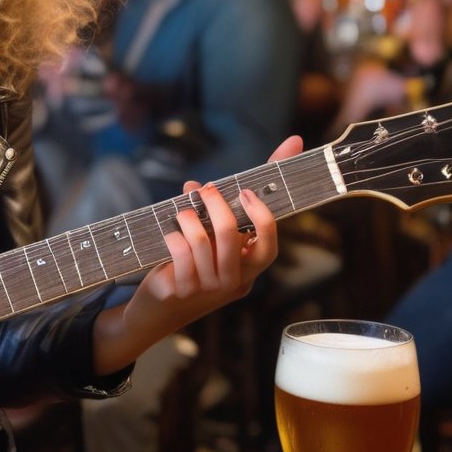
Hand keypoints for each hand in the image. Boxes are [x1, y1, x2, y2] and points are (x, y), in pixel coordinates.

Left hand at [112, 135, 301, 353]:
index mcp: (248, 268)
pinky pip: (179, 254)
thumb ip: (239, 200)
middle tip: (206, 189)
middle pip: (232, 237)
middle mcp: (233, 281)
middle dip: (217, 206)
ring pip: (202, 243)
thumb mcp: (218, 235)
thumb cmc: (195, 262)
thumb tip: (291, 143)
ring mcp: (207, 289)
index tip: (248, 192)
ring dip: (189, 218)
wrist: (159, 308)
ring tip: (183, 209)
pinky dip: (173, 236)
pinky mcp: (180, 291)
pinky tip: (170, 233)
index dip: (263, 219)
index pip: (269, 247)